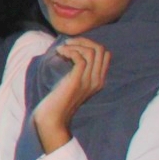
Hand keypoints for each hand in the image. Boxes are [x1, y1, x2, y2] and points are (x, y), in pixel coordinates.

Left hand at [32, 38, 110, 152]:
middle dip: (83, 41)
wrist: (53, 118)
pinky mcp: (77, 82)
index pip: (105, 54)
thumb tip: (71, 50)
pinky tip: (59, 53)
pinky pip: (80, 58)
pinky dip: (69, 51)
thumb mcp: (72, 82)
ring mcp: (88, 81)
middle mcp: (97, 80)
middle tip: (67, 44)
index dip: (89, 44)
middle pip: (101, 50)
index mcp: (99, 80)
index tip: (73, 46)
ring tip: (61, 50)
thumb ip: (77, 70)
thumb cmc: (58, 99)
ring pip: (91, 52)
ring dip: (74, 46)